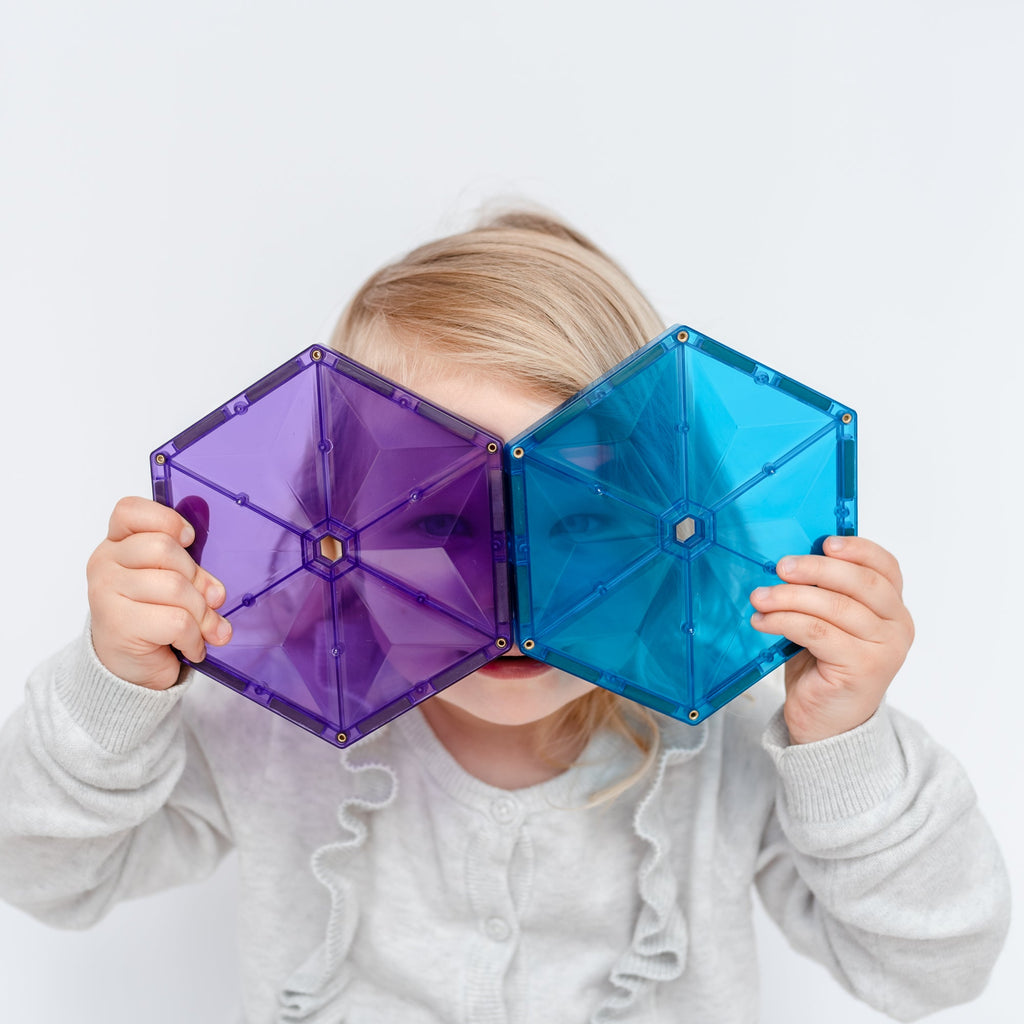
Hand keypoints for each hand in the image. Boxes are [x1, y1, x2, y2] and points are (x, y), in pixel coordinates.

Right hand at [86, 496, 231, 689]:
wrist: (127, 669)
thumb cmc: (152, 619)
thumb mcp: (174, 585)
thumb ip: (192, 573)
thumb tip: (216, 592)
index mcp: (117, 544)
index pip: (130, 511)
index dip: (167, 520)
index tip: (189, 540)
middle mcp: (105, 563)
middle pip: (164, 548)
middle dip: (196, 578)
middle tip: (207, 601)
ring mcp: (106, 593)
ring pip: (175, 586)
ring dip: (201, 613)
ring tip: (202, 630)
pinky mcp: (117, 624)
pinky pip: (175, 621)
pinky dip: (193, 637)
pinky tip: (191, 647)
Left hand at [748, 536, 913, 743]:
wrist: (827, 723)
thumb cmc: (824, 667)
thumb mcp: (829, 623)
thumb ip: (825, 594)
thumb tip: (790, 559)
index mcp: (893, 608)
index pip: (886, 568)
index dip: (857, 549)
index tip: (825, 542)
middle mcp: (897, 626)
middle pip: (860, 583)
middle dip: (816, 570)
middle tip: (780, 566)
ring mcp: (884, 649)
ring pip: (834, 607)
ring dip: (790, 597)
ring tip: (760, 597)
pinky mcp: (863, 667)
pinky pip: (818, 632)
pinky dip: (785, 621)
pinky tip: (763, 621)